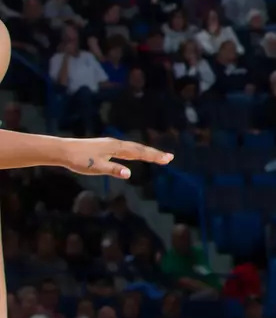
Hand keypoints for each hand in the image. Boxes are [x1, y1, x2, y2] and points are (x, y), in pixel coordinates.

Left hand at [49, 136, 172, 178]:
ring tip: (157, 155)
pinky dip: (136, 151)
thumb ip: (112, 170)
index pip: (139, 153)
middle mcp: (116, 143)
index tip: (168, 159)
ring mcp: (111, 144)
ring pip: (132, 147)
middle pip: (139, 148)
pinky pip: (126, 148)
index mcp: (116, 148)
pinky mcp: (105, 146)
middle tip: (169, 158)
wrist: (63, 150)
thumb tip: (129, 174)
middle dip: (154, 154)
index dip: (154, 156)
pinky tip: (134, 154)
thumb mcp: (95, 168)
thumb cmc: (79, 160)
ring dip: (146, 152)